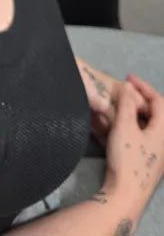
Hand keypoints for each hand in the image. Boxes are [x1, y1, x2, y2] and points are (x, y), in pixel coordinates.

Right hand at [100, 77, 163, 212]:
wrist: (126, 195)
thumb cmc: (128, 158)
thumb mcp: (125, 127)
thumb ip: (126, 104)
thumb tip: (127, 88)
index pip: (159, 101)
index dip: (143, 87)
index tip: (127, 78)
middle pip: (156, 113)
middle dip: (140, 99)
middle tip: (123, 91)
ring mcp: (157, 152)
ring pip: (149, 125)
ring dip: (134, 113)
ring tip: (117, 107)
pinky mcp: (148, 161)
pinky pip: (143, 137)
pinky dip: (131, 126)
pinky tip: (115, 126)